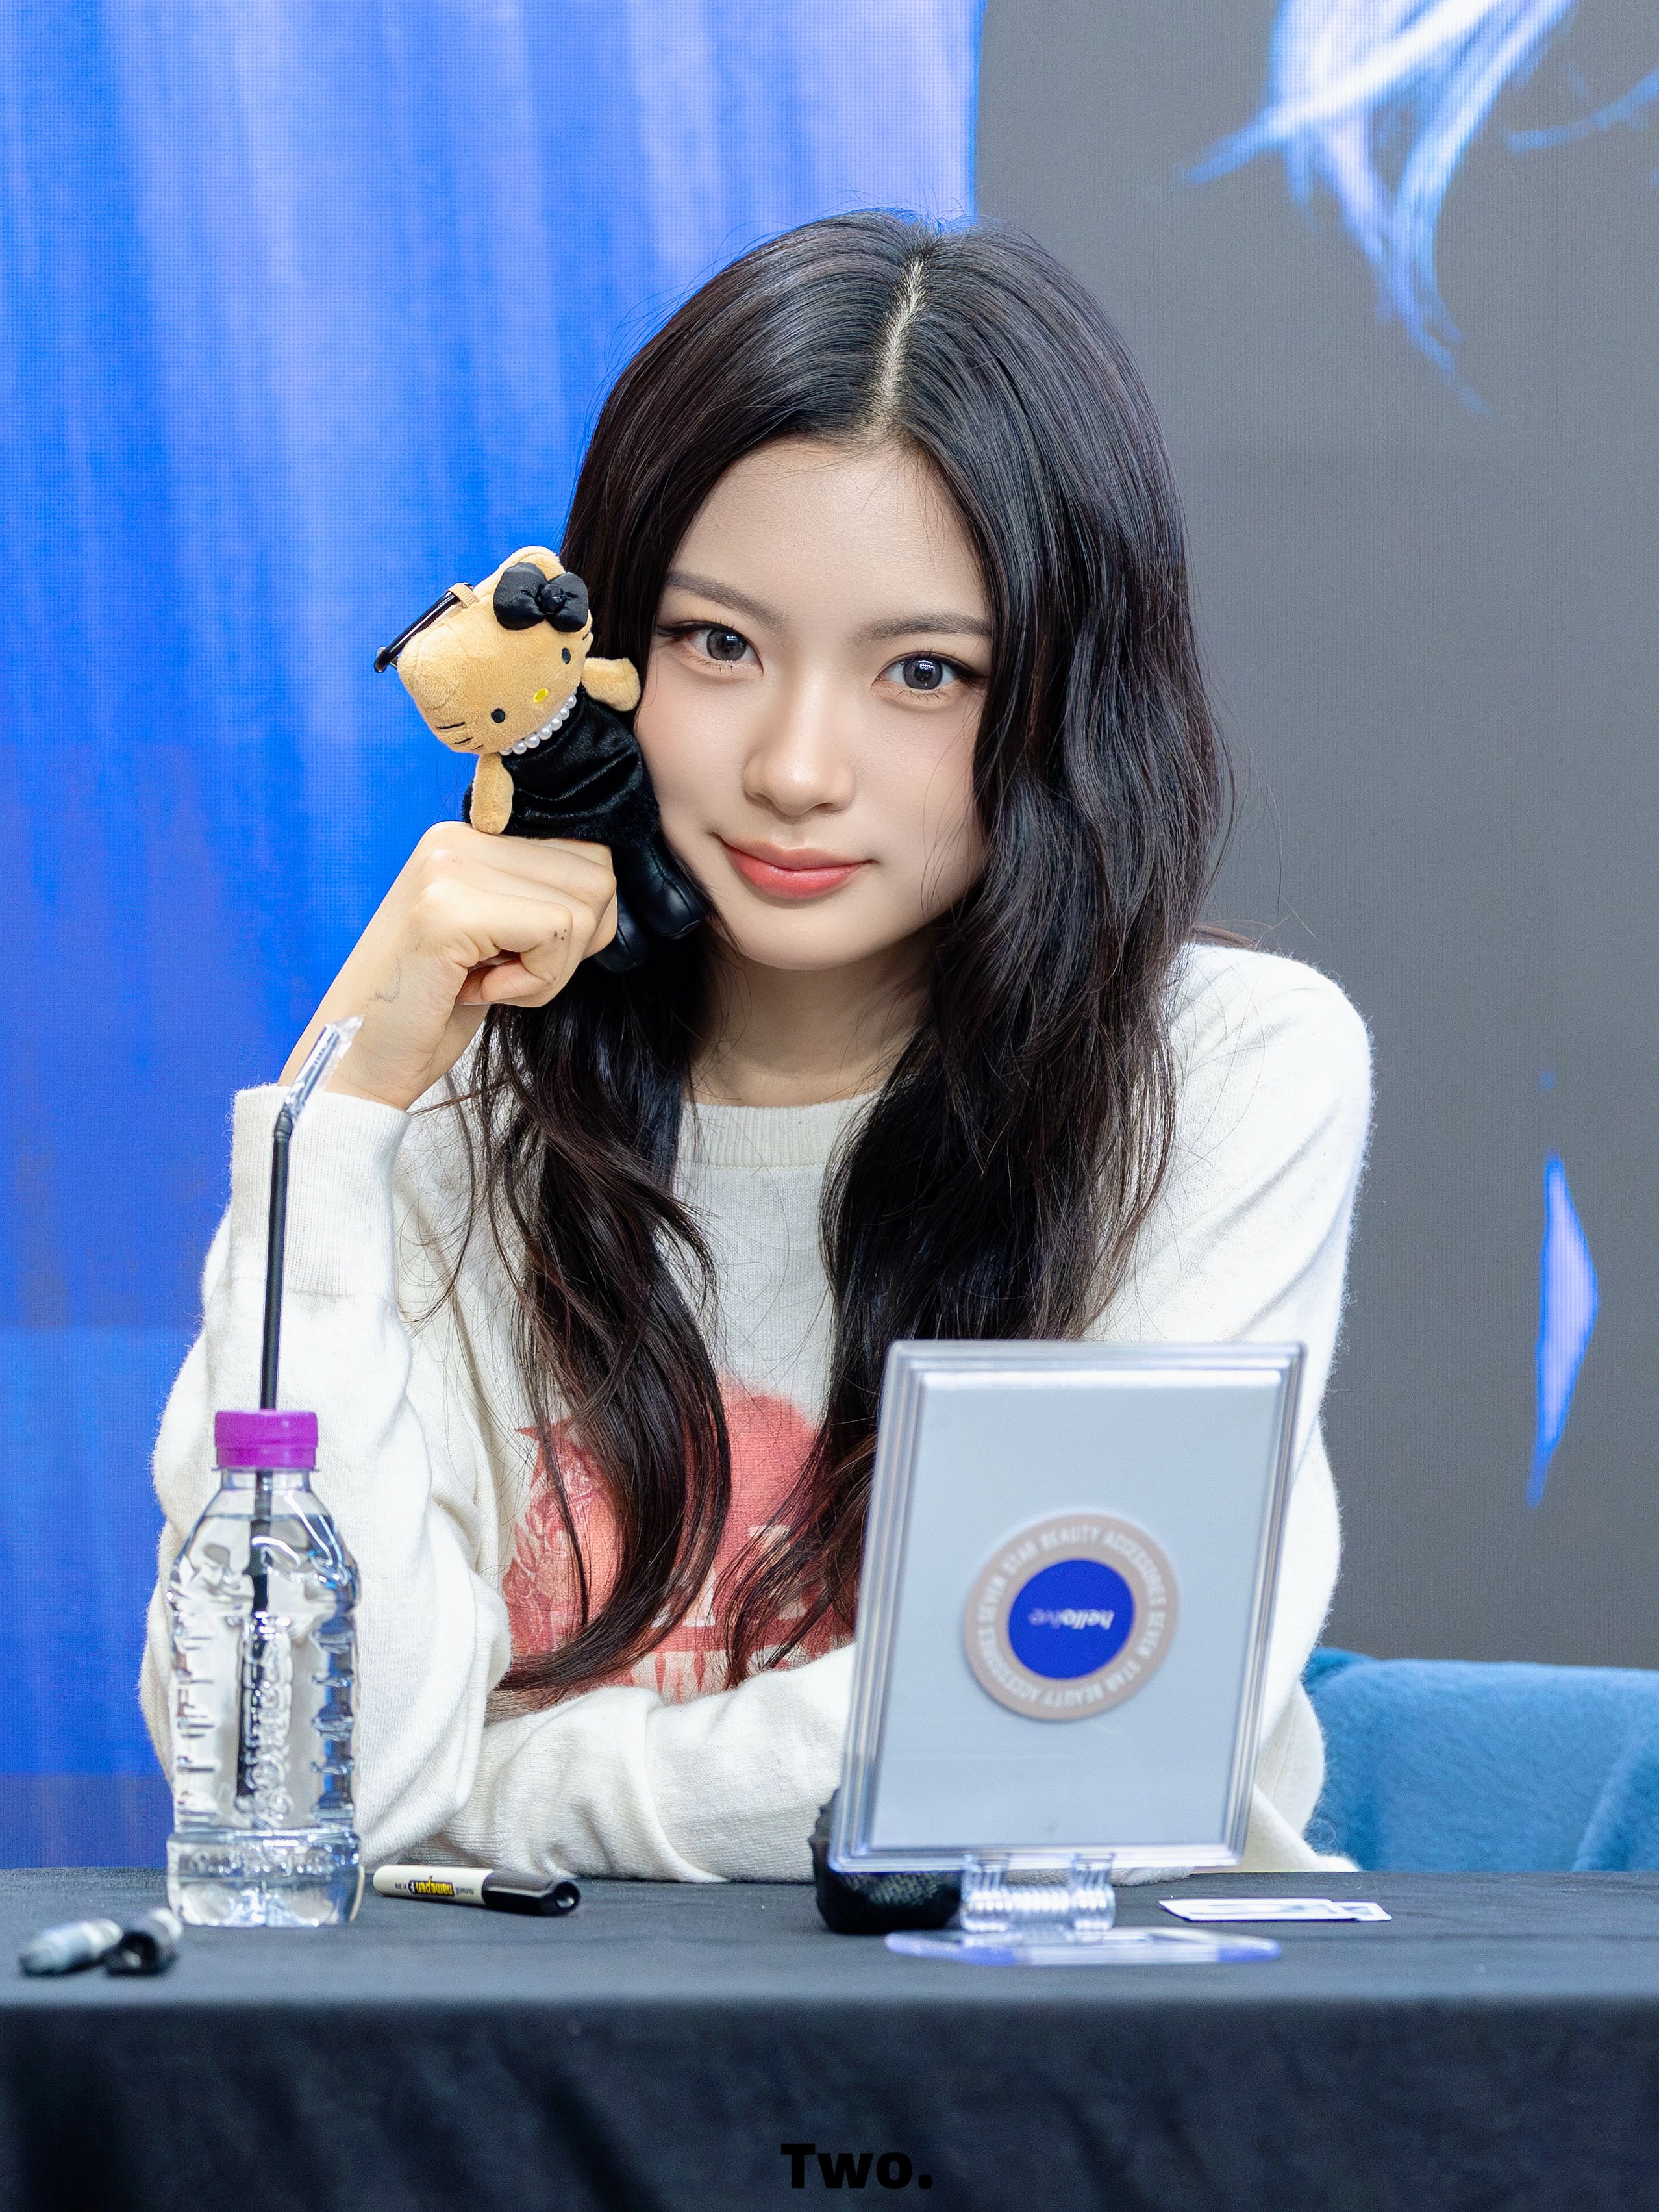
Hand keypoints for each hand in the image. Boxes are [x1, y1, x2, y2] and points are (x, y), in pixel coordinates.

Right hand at [280, 823, 617, 1110]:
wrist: (358, 1062)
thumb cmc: (433, 1009)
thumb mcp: (496, 939)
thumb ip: (540, 898)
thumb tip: (609, 887)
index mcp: (469, 836)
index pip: (588, 851)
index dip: (581, 921)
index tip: (521, 957)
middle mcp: (455, 836)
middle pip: (597, 876)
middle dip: (573, 947)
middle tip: (507, 976)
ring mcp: (448, 867)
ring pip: (584, 907)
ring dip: (552, 969)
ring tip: (489, 983)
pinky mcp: (447, 909)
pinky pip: (556, 933)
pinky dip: (535, 982)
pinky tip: (479, 992)